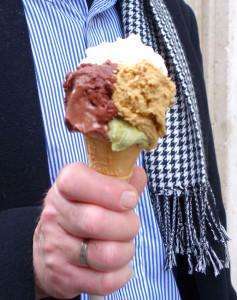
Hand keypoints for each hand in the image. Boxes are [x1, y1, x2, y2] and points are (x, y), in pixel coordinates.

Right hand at [33, 163, 146, 298]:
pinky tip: (119, 265)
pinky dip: (121, 274)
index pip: (77, 181)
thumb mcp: (95, 190)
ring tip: (124, 245)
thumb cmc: (81, 211)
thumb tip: (138, 174)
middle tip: (131, 224)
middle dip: (127, 225)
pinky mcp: (63, 276)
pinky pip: (104, 281)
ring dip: (126, 250)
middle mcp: (54, 215)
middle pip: (96, 221)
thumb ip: (119, 180)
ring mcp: (56, 247)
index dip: (110, 190)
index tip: (130, 198)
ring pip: (104, 254)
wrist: (49, 246)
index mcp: (64, 187)